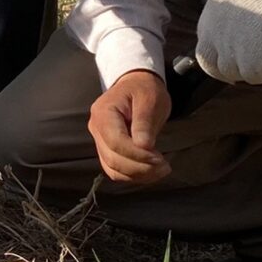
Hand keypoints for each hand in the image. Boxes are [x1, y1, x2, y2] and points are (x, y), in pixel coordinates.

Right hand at [88, 69, 171, 183]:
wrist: (136, 85)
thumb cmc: (144, 89)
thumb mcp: (149, 100)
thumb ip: (144, 123)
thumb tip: (144, 146)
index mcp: (103, 112)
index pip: (115, 142)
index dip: (137, 155)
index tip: (159, 158)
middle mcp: (96, 128)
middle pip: (112, 158)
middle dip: (140, 168)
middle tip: (165, 167)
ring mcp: (99, 140)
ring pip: (113, 169)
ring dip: (138, 175)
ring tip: (161, 170)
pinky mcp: (107, 150)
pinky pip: (116, 170)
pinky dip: (133, 175)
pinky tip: (151, 171)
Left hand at [193, 0, 261, 85]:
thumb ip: (232, 12)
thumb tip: (239, 25)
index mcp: (211, 13)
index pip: (204, 44)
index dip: (218, 54)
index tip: (230, 58)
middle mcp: (215, 31)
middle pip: (210, 64)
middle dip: (225, 71)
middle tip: (243, 71)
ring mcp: (231, 45)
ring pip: (232, 72)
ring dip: (247, 71)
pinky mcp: (251, 56)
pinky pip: (253, 76)